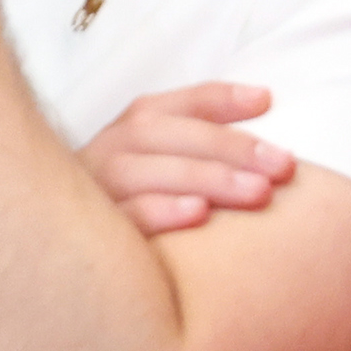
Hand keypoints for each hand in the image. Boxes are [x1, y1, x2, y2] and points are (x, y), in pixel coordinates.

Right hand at [77, 82, 292, 234]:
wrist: (67, 252)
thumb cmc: (142, 206)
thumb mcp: (166, 166)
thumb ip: (206, 149)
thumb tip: (267, 120)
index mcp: (132, 129)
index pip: (175, 104)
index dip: (218, 98)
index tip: (267, 100)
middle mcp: (109, 150)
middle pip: (159, 132)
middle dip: (226, 145)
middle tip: (282, 164)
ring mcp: (95, 188)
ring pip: (141, 171)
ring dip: (203, 176)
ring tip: (259, 192)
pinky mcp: (90, 232)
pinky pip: (123, 217)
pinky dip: (161, 211)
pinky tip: (200, 213)